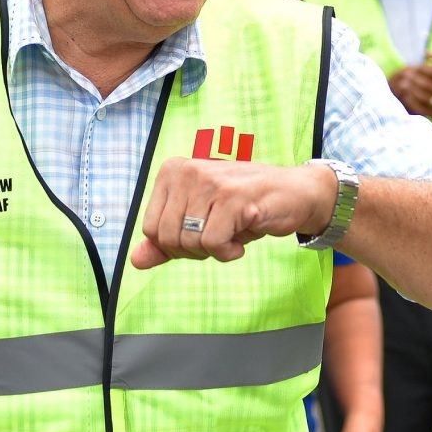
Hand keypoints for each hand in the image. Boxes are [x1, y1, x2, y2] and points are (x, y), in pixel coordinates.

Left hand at [130, 158, 335, 267]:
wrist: (295, 194)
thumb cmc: (246, 206)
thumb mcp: (200, 221)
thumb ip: (166, 240)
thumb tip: (136, 260)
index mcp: (174, 171)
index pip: (150, 228)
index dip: (175, 245)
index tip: (200, 233)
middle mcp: (188, 170)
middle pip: (166, 238)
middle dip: (192, 251)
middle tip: (218, 238)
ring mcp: (211, 182)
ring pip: (188, 242)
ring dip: (213, 251)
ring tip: (232, 234)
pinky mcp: (232, 198)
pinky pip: (212, 243)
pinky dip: (228, 252)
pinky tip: (242, 239)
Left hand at [389, 54, 431, 121]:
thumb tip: (426, 54)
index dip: (423, 68)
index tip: (415, 66)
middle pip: (428, 85)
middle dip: (414, 78)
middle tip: (407, 74)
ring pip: (423, 97)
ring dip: (411, 89)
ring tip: (404, 83)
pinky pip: (422, 108)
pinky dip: (412, 101)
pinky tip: (407, 94)